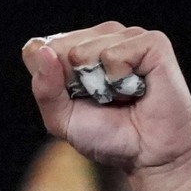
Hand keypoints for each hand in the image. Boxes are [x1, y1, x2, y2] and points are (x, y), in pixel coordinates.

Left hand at [22, 22, 190, 190]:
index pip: (38, 50)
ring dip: (98, 84)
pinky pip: (114, 54)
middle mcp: (100, 37)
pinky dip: (118, 79)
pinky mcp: (152, 43)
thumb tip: (38, 48)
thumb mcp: (61, 119)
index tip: (77, 100)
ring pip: (83, 50)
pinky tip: (136, 88)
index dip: (51, 82)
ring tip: (121, 95)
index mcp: (75, 49)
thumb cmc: (107, 135)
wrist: (148, 154)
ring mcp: (127, 37)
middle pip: (58, 48)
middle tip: (102, 100)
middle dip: (73, 84)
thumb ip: (44, 88)